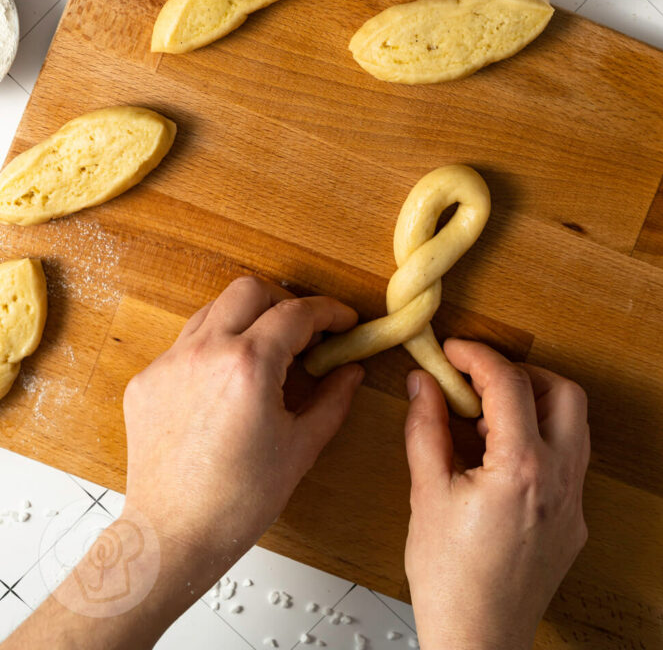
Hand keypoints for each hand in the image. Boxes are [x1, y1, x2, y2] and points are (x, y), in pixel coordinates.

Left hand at [3, 277, 362, 649]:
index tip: (344, 321)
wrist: (172, 536)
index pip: (297, 313)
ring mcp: (171, 362)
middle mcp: (206, 352)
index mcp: (249, 366)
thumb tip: (351, 371)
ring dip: (246, 320)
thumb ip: (332, 400)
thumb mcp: (300, 449)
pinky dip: (214, 349)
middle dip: (284, 302)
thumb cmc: (236, 502)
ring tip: (265, 355)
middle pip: (250, 290)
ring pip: (214, 310)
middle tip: (303, 333)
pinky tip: (227, 384)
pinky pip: (186, 343)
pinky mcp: (148, 379)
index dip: (329, 311)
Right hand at [404, 340, 588, 649]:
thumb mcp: (425, 492)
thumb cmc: (450, 580)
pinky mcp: (573, 522)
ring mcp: (573, 503)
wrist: (477, 641)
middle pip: (564, 394)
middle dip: (522, 375)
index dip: (477, 356)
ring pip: (572, 427)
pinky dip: (538, 442)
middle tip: (481, 381)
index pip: (509, 384)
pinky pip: (567, 461)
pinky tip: (498, 461)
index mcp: (522, 469)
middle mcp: (560, 481)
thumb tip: (422, 383)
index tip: (453, 351)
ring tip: (484, 424)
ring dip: (533, 409)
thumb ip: (425, 427)